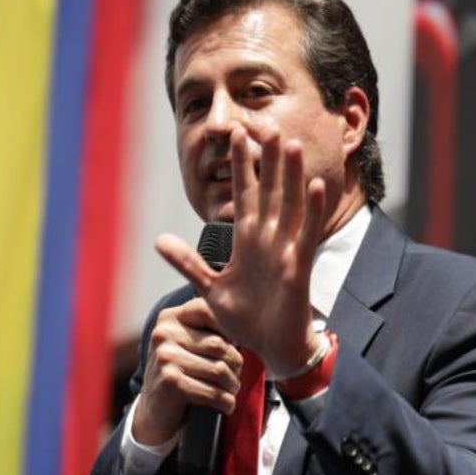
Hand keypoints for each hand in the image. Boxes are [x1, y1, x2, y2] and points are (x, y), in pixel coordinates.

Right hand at [132, 297, 243, 444]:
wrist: (154, 412)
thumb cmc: (180, 375)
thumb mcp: (187, 345)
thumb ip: (208, 330)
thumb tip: (244, 327)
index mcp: (170, 319)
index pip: (209, 310)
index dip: (229, 330)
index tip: (235, 346)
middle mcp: (164, 334)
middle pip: (220, 345)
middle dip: (236, 365)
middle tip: (235, 377)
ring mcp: (165, 358)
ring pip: (219, 370)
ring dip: (233, 386)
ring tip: (231, 391)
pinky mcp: (170, 383)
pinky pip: (213, 392)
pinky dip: (226, 402)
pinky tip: (226, 405)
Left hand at [155, 127, 325, 377]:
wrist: (273, 349)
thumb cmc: (248, 321)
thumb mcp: (211, 289)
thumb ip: (188, 263)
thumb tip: (159, 241)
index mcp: (247, 242)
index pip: (244, 195)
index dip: (240, 165)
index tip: (234, 134)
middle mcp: (268, 240)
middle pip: (269, 191)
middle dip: (266, 160)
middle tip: (266, 124)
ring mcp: (285, 251)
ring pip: (289, 205)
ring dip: (291, 176)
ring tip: (290, 144)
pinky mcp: (299, 267)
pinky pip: (307, 233)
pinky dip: (312, 211)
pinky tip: (316, 185)